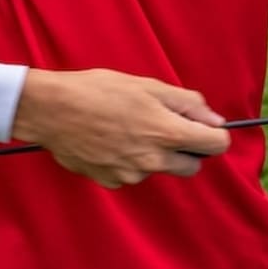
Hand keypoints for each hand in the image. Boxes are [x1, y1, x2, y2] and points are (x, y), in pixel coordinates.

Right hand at [10, 68, 230, 188]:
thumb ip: (187, 103)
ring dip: (155, 154)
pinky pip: (133, 174)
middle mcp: (152, 160)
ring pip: (159, 169)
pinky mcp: (110, 182)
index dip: (214, 134)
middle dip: (188, 149)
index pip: (216, 146)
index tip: (203, 126)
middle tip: (167, 126)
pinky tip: (112, 140)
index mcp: (167, 133)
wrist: (52, 110)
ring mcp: (130, 175)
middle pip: (192, 166)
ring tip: (129, 128)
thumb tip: (215, 119)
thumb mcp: (149, 86)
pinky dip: (130, 160)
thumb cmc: (99, 91)